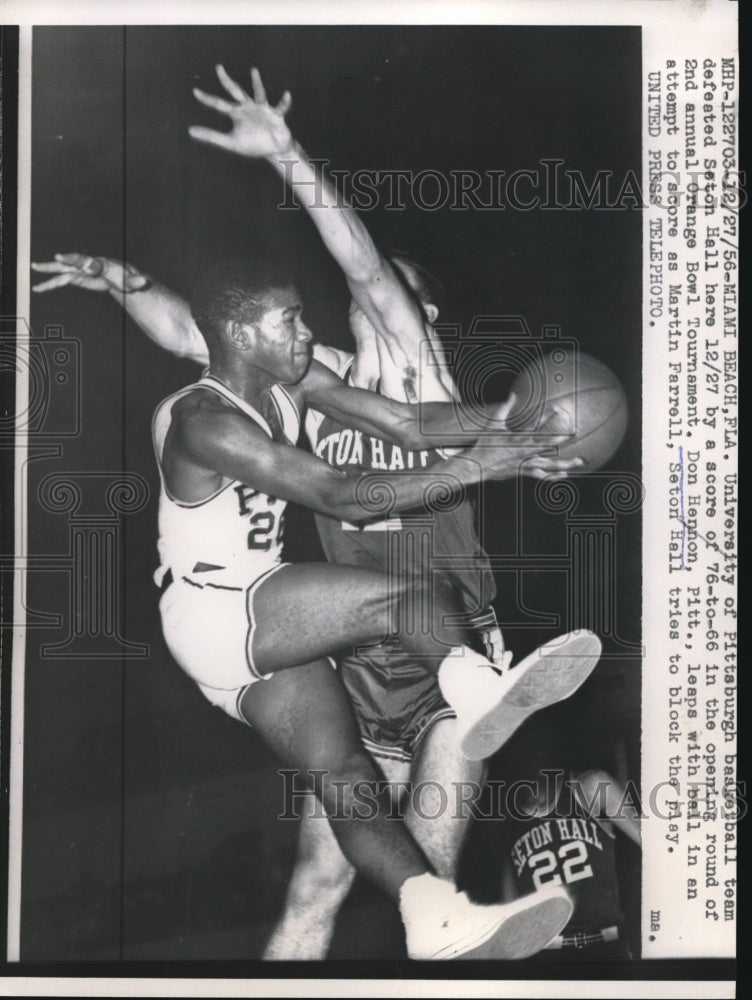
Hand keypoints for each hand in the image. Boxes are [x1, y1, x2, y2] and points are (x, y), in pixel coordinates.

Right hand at [31, 253, 149, 293]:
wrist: (122, 277)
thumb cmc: (127, 278)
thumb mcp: (134, 282)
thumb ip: (137, 282)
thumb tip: (144, 282)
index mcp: (101, 264)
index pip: (86, 261)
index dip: (73, 260)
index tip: (60, 257)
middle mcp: (89, 265)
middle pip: (73, 262)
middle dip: (63, 261)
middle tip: (52, 259)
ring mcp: (81, 271)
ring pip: (63, 271)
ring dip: (48, 271)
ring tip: (32, 270)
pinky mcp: (77, 278)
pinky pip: (62, 281)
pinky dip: (50, 284)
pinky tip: (39, 288)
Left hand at [189, 66, 292, 158]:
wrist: (274, 150)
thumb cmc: (253, 144)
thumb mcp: (230, 142)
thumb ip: (211, 136)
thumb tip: (190, 131)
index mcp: (236, 113)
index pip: (219, 104)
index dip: (207, 98)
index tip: (195, 91)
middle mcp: (248, 107)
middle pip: (235, 91)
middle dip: (226, 81)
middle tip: (218, 68)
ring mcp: (262, 109)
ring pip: (258, 93)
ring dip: (257, 83)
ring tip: (254, 71)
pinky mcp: (276, 116)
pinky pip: (280, 108)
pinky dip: (284, 102)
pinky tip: (287, 95)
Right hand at [462, 401, 581, 481]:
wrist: (478, 465)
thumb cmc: (485, 444)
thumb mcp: (493, 424)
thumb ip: (505, 408)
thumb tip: (513, 394)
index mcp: (518, 439)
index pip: (537, 426)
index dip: (549, 417)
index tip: (559, 409)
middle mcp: (525, 452)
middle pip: (549, 446)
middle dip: (564, 439)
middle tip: (576, 434)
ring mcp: (526, 463)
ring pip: (550, 465)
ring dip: (566, 464)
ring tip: (580, 461)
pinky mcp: (524, 472)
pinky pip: (542, 476)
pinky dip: (554, 476)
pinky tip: (564, 475)